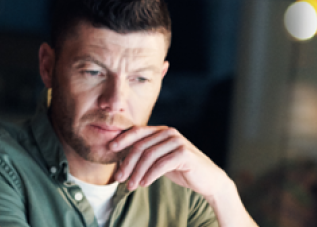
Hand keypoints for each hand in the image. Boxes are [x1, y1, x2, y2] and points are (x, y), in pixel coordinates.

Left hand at [108, 126, 233, 197]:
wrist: (207, 179)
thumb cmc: (180, 169)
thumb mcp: (159, 159)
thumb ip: (144, 154)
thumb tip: (118, 159)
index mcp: (161, 131)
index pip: (137, 132)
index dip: (122, 139)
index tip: (109, 149)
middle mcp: (169, 133)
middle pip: (140, 146)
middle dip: (127, 164)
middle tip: (119, 178)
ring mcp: (178, 142)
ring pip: (149, 156)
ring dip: (137, 173)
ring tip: (130, 186)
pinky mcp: (184, 153)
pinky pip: (161, 164)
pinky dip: (150, 175)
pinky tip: (144, 184)